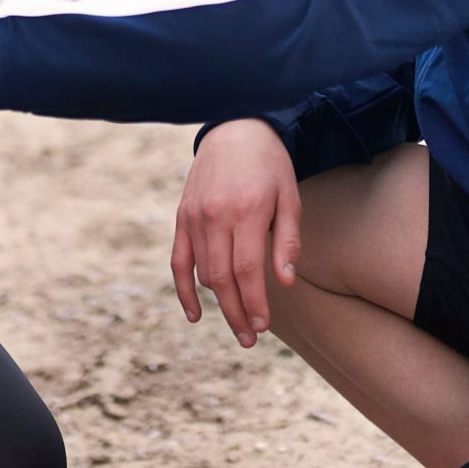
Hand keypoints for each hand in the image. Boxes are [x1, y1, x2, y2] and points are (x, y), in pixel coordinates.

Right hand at [172, 119, 300, 347]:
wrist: (235, 129)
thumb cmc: (270, 166)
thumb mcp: (289, 198)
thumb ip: (287, 241)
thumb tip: (284, 283)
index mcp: (246, 211)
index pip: (246, 270)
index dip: (253, 303)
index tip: (262, 327)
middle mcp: (215, 216)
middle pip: (222, 278)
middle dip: (236, 313)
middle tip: (249, 338)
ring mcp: (194, 217)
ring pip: (203, 273)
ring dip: (218, 304)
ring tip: (237, 323)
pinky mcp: (182, 217)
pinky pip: (178, 262)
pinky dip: (184, 290)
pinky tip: (195, 315)